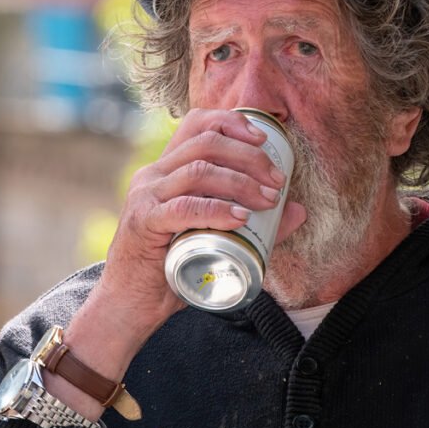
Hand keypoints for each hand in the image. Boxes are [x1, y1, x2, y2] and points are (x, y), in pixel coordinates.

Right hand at [47, 109, 304, 417]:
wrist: (129, 306)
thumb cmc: (172, 270)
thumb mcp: (216, 238)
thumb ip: (256, 224)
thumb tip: (299, 209)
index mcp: (166, 169)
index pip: (197, 124)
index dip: (232, 122)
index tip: (265, 140)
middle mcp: (153, 175)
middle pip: (205, 143)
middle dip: (249, 156)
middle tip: (277, 180)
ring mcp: (145, 197)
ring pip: (197, 171)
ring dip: (241, 181)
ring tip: (268, 199)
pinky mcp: (143, 223)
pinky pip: (183, 209)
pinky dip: (216, 209)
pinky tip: (240, 217)